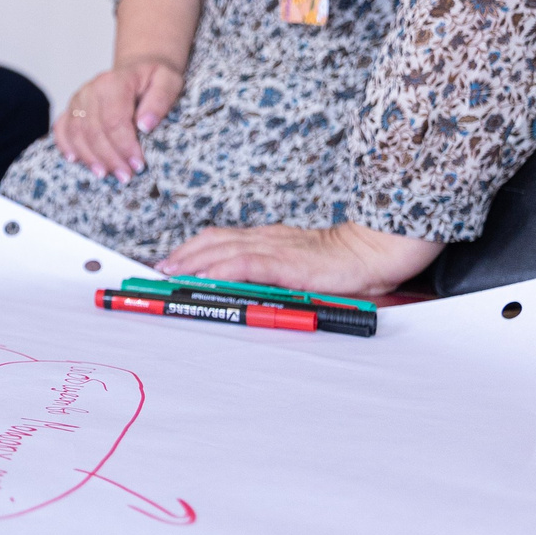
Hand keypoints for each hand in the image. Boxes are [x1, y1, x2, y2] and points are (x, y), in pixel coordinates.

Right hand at [55, 58, 184, 182]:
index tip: (138, 165)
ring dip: (90, 158)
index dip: (125, 146)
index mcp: (114, 82)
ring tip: (105, 174)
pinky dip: (66, 146)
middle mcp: (91, 90)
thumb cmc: (154, 77)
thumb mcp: (168, 81)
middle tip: (125, 176)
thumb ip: (160, 100)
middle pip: (93, 131)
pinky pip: (61, 129)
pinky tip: (75, 160)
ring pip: (76, 134)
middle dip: (109, 158)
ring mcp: (78, 99)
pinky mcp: (71, 108)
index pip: (114, 121)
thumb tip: (145, 125)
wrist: (138, 68)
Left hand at [158, 220, 443, 299]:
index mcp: (272, 240)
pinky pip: (243, 263)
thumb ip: (282, 275)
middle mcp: (268, 239)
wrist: (378, 250)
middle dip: (181, 256)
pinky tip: (200, 278)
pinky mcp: (285, 262)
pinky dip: (217, 270)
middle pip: (212, 241)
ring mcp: (275, 249)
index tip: (170, 263)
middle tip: (157, 271)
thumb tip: (255, 294)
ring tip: (168, 276)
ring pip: (220, 250)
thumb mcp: (307, 267)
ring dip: (190, 262)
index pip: (222, 239)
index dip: (192, 250)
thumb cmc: (350, 264)